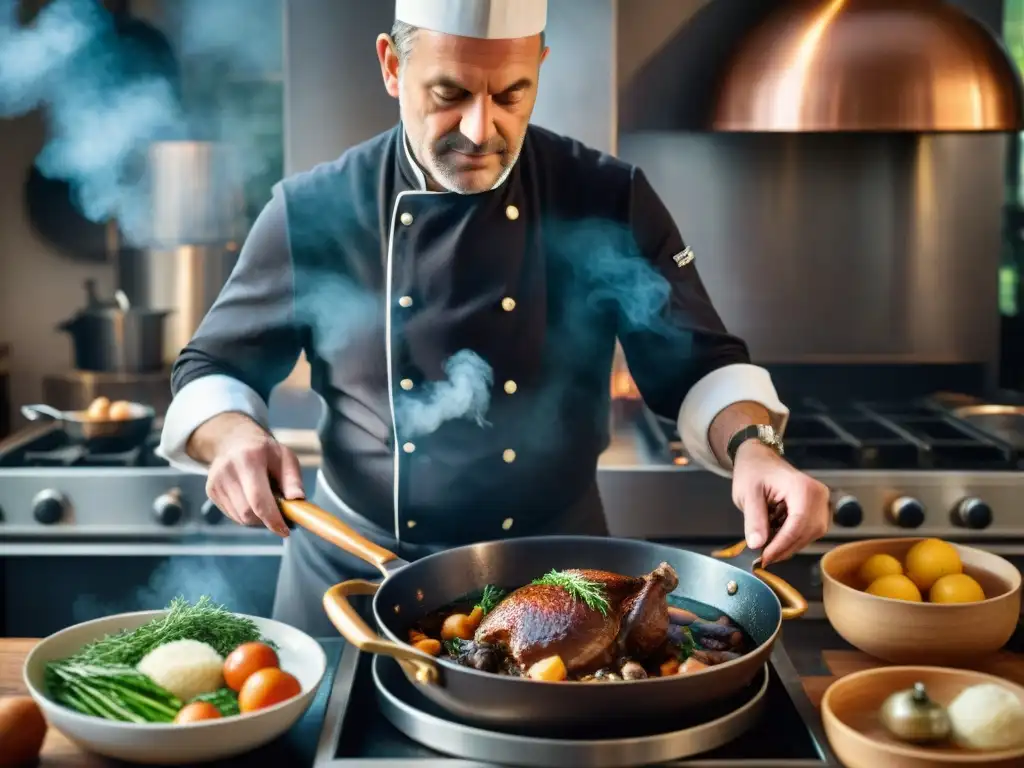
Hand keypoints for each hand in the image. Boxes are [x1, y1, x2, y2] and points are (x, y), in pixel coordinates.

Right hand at [198, 414, 304, 536]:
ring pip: (240, 517)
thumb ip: (293, 480)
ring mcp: (215, 482)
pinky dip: (247, 515)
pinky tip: (253, 502)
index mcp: (249, 458)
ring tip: (267, 503)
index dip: (272, 519)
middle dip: (267, 520)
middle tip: (281, 517)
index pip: (258, 499)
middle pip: (247, 512)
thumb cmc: (265, 451)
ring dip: (258, 519)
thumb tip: (298, 500)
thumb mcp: (286, 457)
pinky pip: (233, 515)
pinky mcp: (211, 492)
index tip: (285, 530)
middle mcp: (227, 470)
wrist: (234, 442)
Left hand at [731, 440, 829, 564]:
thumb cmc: (753, 472)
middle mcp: (818, 495)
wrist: (760, 459)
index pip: (797, 524)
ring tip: (767, 546)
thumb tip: (757, 545)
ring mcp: (821, 503)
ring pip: (810, 535)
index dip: (782, 545)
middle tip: (763, 557)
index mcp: (802, 488)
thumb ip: (754, 519)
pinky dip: (792, 538)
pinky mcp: (819, 510)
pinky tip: (776, 537)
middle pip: (807, 532)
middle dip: (785, 548)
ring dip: (789, 544)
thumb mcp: (747, 494)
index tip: (764, 558)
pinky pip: (809, 531)